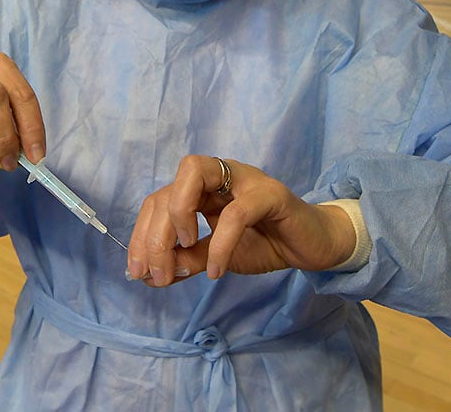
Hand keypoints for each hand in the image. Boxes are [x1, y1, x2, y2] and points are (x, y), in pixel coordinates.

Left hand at [127, 156, 355, 286]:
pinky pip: (236, 212)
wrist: (313, 247)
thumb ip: (187, 261)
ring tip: (183, 253)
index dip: (141, 236)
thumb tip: (150, 275)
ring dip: (178, 216)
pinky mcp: (270, 194)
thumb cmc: (264, 244)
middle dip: (154, 235)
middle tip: (157, 274)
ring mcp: (243, 178)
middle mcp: (216, 174)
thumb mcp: (217, 256)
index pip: (157, 202)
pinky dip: (220, 243)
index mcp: (199, 189)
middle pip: (168, 190)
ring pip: (193, 174)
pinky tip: (217, 271)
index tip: (138, 272)